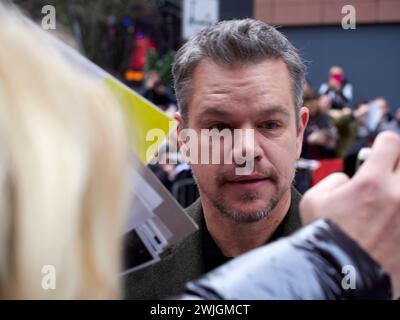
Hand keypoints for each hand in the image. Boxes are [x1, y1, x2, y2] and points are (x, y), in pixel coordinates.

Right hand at [300, 131, 399, 297]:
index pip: (390, 142)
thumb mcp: (314, 200)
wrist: (340, 275)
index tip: (379, 148)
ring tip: (388, 195)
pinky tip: (389, 216)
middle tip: (386, 172)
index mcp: (371, 182)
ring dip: (398, 186)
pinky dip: (398, 211)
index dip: (383, 142)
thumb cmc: (324, 237)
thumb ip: (334, 180)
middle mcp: (397, 195)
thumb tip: (349, 180)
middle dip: (397, 163)